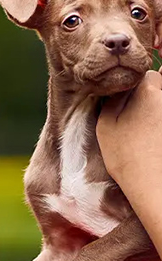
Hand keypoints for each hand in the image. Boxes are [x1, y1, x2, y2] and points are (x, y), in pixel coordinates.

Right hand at [96, 70, 161, 185]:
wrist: (153, 185)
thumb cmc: (126, 156)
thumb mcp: (105, 126)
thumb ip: (112, 100)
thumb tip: (120, 90)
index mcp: (147, 93)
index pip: (147, 76)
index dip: (138, 88)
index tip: (131, 104)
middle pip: (160, 90)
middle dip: (150, 101)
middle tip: (138, 122)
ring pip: (161, 107)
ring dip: (156, 116)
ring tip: (149, 137)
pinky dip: (159, 131)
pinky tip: (156, 143)